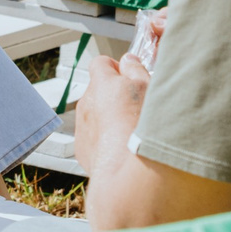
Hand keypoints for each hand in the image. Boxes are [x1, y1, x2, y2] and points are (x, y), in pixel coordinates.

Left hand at [72, 54, 146, 168]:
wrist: (128, 170)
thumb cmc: (140, 127)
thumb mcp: (148, 87)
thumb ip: (136, 69)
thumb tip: (128, 62)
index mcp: (101, 83)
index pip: (101, 63)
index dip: (116, 68)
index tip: (129, 77)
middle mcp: (86, 102)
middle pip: (99, 91)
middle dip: (116, 95)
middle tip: (137, 107)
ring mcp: (82, 126)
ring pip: (96, 115)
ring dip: (111, 119)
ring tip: (131, 130)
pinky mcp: (82, 148)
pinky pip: (93, 137)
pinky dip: (105, 139)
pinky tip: (122, 147)